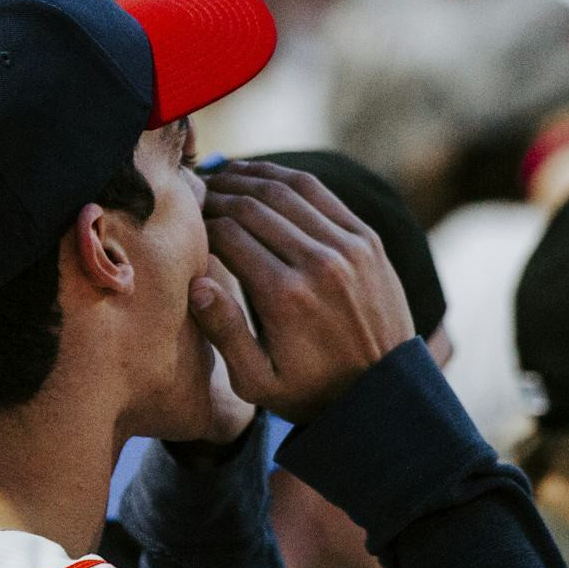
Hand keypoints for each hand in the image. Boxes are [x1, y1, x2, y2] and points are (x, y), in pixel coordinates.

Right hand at [193, 161, 415, 422]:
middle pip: (254, 206)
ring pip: (287, 190)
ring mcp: (347, 246)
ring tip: (222, 176)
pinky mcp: (367, 239)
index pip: (228, 234)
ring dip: (249, 177)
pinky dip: (286, 178)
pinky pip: (320, 193)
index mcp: (285, 296)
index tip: (184, 219)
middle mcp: (318, 263)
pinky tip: (262, 176)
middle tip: (195, 191)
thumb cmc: (311, 390)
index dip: (200, 220)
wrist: (384, 391)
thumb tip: (196, 284)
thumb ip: (225, 332)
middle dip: (218, 194)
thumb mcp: (258, 382)